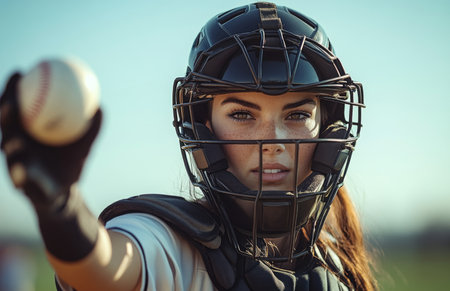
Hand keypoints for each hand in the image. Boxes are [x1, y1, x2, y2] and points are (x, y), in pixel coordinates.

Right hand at [0, 73, 101, 209]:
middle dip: (3, 113)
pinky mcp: (21, 185)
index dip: (12, 89)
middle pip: (4, 126)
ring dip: (8, 144)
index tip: (18, 72)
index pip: (15, 105)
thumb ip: (92, 128)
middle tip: (10, 103)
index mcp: (27, 131)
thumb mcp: (84, 145)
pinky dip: (20, 175)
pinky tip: (22, 173)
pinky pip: (20, 179)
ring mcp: (15, 163)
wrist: (64, 192)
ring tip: (12, 139)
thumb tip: (101, 107)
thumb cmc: (70, 163)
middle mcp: (16, 145)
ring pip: (8, 152)